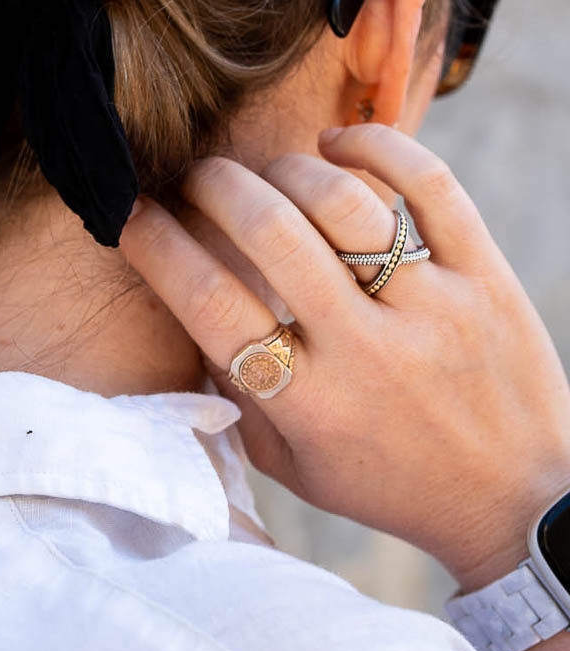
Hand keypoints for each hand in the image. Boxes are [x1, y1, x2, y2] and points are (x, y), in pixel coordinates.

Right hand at [119, 125, 569, 591]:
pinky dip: (375, 146)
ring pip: (341, 200)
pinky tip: (338, 145)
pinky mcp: (484, 276)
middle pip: (268, 231)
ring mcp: (432, 307)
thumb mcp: (292, 464)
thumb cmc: (389, 483)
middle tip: (198, 180)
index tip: (133, 212)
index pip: (210, 302)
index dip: (157, 244)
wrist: (517, 504)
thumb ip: (234, 394)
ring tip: (268, 176)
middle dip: (213, 185)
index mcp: (309, 404)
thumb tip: (185, 304)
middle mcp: (367, 351)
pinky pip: (429, 184)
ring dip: (285, 169)